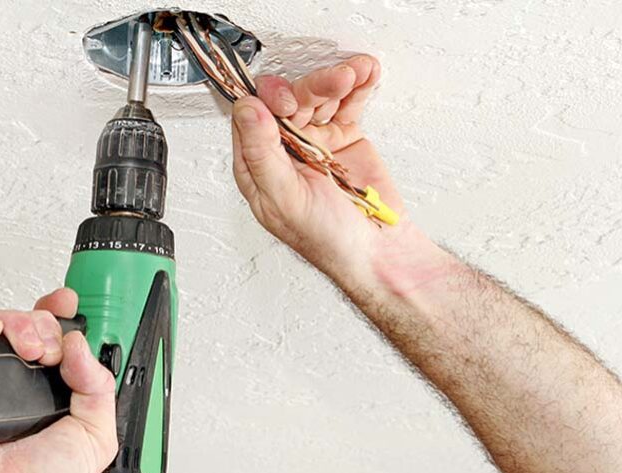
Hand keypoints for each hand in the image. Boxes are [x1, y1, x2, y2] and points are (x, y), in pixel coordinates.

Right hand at [0, 288, 116, 472]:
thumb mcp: (95, 437)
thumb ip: (99, 387)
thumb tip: (80, 344)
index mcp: (56, 389)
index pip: (60, 337)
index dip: (63, 315)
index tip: (68, 305)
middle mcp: (22, 381)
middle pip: (28, 323)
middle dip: (40, 323)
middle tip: (46, 348)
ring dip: (14, 323)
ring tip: (27, 349)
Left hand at [232, 55, 413, 278]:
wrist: (376, 251)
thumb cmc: (326, 239)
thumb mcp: (285, 198)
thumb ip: (262, 153)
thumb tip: (246, 111)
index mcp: (257, 165)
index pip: (252, 119)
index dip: (269, 101)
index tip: (288, 98)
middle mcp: (282, 150)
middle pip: (289, 101)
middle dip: (312, 87)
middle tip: (334, 80)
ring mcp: (313, 141)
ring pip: (318, 97)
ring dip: (336, 80)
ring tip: (355, 73)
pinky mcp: (342, 136)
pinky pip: (346, 103)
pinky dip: (358, 85)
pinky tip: (365, 73)